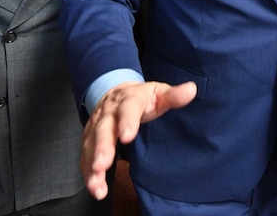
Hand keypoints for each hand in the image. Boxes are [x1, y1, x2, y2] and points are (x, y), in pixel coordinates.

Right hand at [82, 80, 196, 199]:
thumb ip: (173, 96)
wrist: (116, 91)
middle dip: (102, 147)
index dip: (127, 122)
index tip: (127, 136)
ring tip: (96, 182)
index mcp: (130, 99)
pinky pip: (85, 155)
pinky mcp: (90, 137)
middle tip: (103, 164)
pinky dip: (87, 172)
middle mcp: (110, 112)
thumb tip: (191, 90)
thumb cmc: (142, 97)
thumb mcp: (159, 93)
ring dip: (92, 163)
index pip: (129, 108)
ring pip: (91, 144)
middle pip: (104, 129)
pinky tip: (95, 186)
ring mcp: (97, 125)